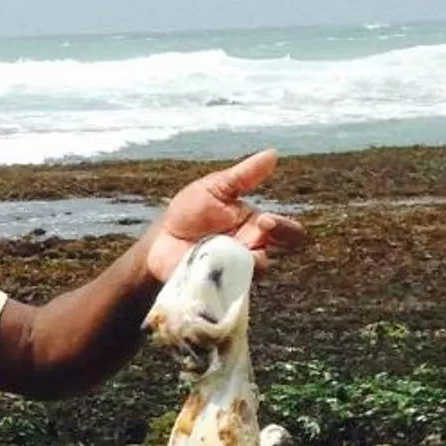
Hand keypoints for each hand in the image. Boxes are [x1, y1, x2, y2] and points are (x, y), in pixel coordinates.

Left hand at [145, 148, 303, 283]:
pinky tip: (206, 272)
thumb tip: (272, 154)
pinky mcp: (213, 287)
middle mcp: (249, 251)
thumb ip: (244, 176)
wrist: (161, 239)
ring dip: (239, 267)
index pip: (285, 231)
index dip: (284, 228)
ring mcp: (231, 272)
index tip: (267, 221)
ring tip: (223, 257)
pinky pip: (223, 291)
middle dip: (263, 249)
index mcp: (256, 227)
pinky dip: (217, 282)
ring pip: (248, 277)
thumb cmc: (191, 211)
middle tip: (250, 241)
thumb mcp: (216, 188)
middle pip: (270, 257)